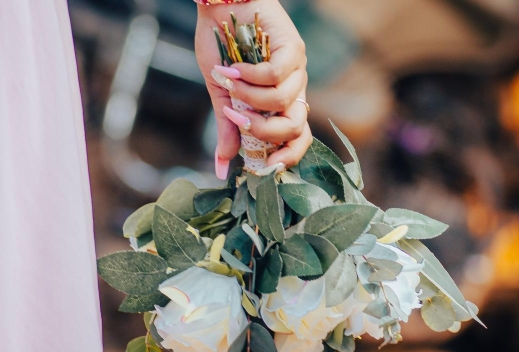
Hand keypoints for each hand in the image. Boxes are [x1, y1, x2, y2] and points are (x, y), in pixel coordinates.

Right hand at [195, 0, 311, 178]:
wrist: (220, 8)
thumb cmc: (222, 50)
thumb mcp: (221, 96)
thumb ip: (227, 129)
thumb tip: (222, 168)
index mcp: (281, 106)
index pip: (298, 139)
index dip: (288, 156)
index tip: (266, 167)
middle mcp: (294, 91)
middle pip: (296, 128)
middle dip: (264, 131)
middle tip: (239, 119)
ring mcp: (297, 70)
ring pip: (282, 102)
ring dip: (249, 98)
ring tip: (230, 82)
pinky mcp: (293, 49)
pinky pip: (275, 75)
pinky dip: (250, 76)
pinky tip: (234, 67)